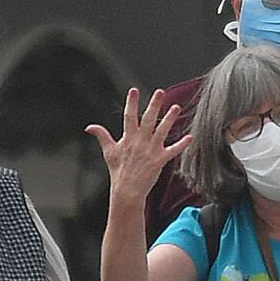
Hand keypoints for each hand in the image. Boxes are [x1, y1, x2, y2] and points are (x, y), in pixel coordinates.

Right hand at [85, 88, 192, 208]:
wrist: (127, 190)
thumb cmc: (118, 171)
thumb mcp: (108, 151)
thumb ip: (101, 136)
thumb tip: (89, 127)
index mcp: (128, 138)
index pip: (129, 116)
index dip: (131, 103)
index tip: (134, 90)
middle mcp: (140, 142)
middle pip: (148, 119)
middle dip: (154, 104)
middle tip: (160, 92)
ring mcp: (151, 150)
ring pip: (162, 131)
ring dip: (169, 119)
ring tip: (176, 107)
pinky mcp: (160, 160)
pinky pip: (173, 151)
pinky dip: (182, 144)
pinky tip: (190, 137)